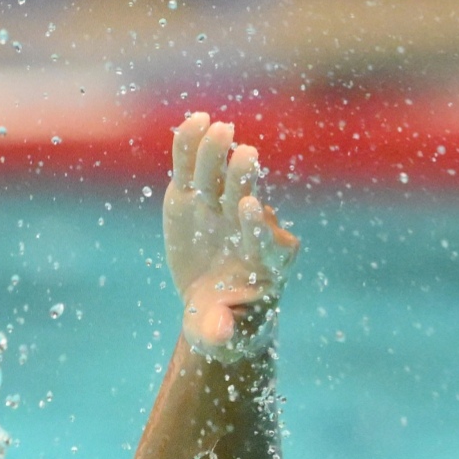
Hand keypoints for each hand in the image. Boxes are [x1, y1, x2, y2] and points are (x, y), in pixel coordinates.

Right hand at [163, 112, 299, 359]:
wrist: (213, 305)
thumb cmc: (224, 324)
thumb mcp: (219, 336)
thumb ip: (218, 331)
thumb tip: (217, 336)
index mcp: (265, 264)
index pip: (267, 241)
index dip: (257, 226)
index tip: (247, 210)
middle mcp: (247, 228)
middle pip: (249, 198)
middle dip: (246, 180)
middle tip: (247, 156)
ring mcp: (220, 208)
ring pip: (223, 177)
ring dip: (221, 155)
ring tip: (219, 130)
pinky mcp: (194, 198)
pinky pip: (193, 169)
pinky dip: (192, 147)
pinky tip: (194, 122)